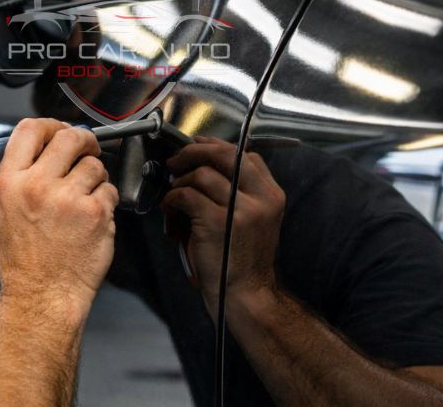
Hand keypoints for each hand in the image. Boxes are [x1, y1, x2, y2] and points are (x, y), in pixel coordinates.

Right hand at [0, 119, 119, 317]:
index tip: (61, 130)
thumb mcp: (5, 210)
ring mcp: (68, 198)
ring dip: (95, 178)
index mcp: (9, 182)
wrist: (41, 296)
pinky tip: (91, 221)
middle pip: (69, 137)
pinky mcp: (95, 213)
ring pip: (94, 165)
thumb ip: (24, 174)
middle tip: (88, 150)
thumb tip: (49, 145)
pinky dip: (106, 202)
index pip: (30, 130)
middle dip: (84, 140)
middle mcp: (36, 185)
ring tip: (83, 202)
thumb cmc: (25, 258)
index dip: (50, 124)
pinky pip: (109, 190)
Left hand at [162, 137, 285, 319]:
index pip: (245, 154)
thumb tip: (201, 164)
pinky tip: (170, 212)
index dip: (216, 147)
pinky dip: (171, 200)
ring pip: (201, 174)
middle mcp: (261, 198)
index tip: (197, 147)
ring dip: (179, 182)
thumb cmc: (241, 260)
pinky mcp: (217, 221)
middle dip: (194, 152)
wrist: (245, 295)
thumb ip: (238, 192)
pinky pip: (185, 195)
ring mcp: (241, 209)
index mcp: (272, 195)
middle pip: (224, 154)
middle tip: (175, 161)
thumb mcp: (253, 220)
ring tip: (173, 197)